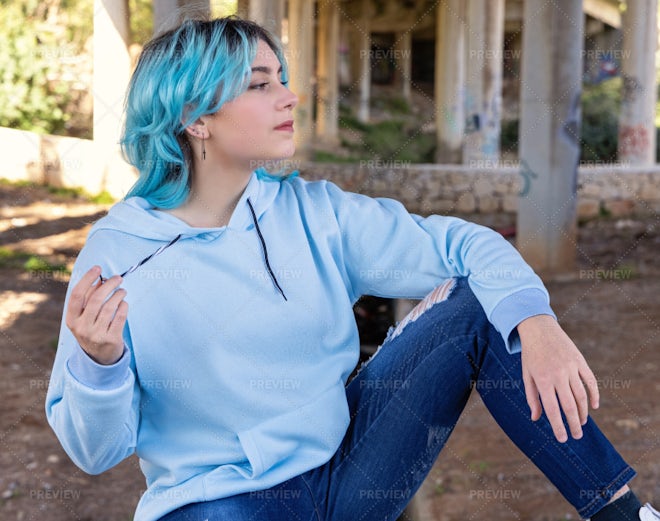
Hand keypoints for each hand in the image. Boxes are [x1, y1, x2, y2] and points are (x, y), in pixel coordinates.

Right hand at [65, 266, 127, 364]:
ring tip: (122, 291)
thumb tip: (100, 279)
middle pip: (96, 299)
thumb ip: (89, 299)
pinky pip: (120, 316)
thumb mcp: (84, 317)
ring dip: (118, 294)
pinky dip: (124, 306)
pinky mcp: (111, 339)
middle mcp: (81, 327)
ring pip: (109, 307)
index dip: (87, 279)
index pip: (77, 295)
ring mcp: (96, 334)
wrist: (100, 357)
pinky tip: (124, 303)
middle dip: (108, 285)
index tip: (98, 267)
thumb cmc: (92, 330)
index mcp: (71, 319)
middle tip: (118, 278)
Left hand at [518, 314, 598, 442]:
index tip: (563, 439)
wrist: (539, 329)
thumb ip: (532, 397)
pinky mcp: (580, 361)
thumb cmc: (531, 355)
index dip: (558, 426)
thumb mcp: (527, 375)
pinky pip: (590, 381)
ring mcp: (570, 368)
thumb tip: (535, 418)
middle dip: (574, 424)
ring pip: (582, 396)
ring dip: (583, 412)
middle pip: (569, 406)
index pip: (552, 409)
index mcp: (542, 380)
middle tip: (577, 436)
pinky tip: (594, 406)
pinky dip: (594, 395)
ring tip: (581, 423)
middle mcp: (557, 375)